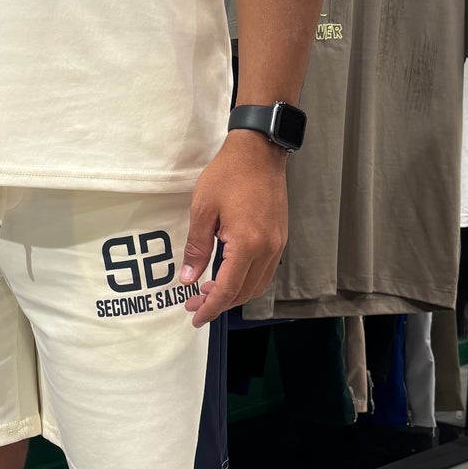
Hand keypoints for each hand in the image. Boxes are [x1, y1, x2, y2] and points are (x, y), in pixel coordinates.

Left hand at [179, 131, 288, 327]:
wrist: (259, 151)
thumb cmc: (228, 176)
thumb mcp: (202, 210)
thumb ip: (196, 248)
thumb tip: (188, 279)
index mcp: (247, 245)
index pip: (227, 289)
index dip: (210, 307)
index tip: (194, 317)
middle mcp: (267, 249)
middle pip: (244, 292)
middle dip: (219, 304)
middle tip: (194, 304)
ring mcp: (277, 244)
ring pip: (257, 284)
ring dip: (233, 294)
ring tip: (208, 292)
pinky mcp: (280, 237)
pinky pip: (264, 271)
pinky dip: (246, 281)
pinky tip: (228, 275)